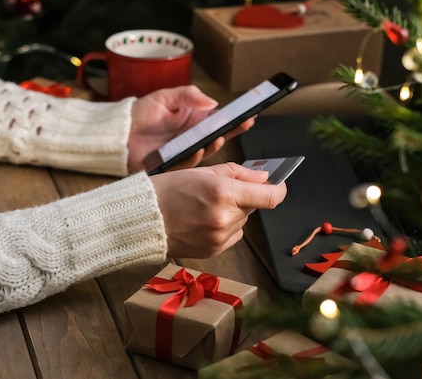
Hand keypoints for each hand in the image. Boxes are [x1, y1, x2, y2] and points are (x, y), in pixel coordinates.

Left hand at [127, 85, 254, 171]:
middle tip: (244, 125)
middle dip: (233, 131)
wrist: (118, 134)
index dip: (235, 118)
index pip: (220, 119)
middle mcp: (193, 137)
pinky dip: (195, 157)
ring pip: (206, 152)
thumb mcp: (165, 97)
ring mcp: (185, 152)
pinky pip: (188, 164)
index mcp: (195, 120)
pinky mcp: (174, 165)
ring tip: (220, 138)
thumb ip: (188, 96)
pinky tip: (198, 149)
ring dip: (215, 146)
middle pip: (219, 136)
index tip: (249, 114)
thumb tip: (211, 102)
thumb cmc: (140, 114)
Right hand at [150, 162, 286, 257]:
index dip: (278, 190)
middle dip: (243, 198)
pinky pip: (232, 236)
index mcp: (224, 194)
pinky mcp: (214, 251)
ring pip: (242, 222)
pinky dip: (225, 228)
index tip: (277, 186)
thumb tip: (265, 179)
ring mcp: (220, 238)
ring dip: (233, 214)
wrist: (143, 218)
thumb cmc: (169, 190)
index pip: (270, 197)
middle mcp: (225, 218)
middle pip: (253, 207)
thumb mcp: (204, 171)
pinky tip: (203, 221)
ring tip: (205, 207)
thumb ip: (240, 173)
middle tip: (220, 192)